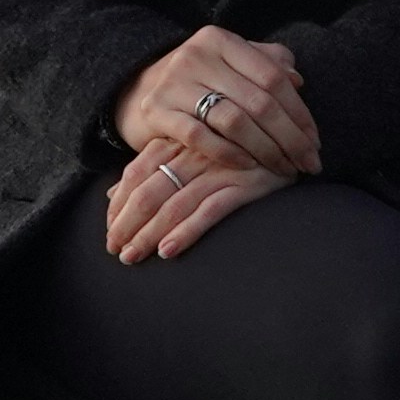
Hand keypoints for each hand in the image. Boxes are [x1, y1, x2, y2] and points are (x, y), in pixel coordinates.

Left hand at [103, 140, 297, 264]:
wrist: (291, 142)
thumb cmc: (233, 153)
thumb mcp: (189, 153)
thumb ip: (152, 170)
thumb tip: (111, 195)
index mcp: (178, 142)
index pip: (136, 173)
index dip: (119, 204)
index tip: (108, 230)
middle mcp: (196, 153)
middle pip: (149, 190)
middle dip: (127, 223)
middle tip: (115, 250)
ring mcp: (222, 168)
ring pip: (175, 203)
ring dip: (149, 233)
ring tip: (133, 257)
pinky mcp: (248, 184)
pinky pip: (211, 210)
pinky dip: (188, 231)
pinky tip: (169, 251)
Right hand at [115, 28, 316, 181]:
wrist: (134, 90)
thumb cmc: (195, 81)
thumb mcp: (227, 62)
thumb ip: (264, 63)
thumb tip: (297, 80)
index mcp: (219, 39)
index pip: (273, 77)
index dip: (300, 113)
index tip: (315, 141)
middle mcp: (196, 55)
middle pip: (258, 102)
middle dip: (290, 138)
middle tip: (308, 163)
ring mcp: (173, 83)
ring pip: (234, 121)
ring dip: (266, 150)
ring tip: (283, 169)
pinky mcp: (156, 110)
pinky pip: (201, 138)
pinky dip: (229, 154)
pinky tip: (247, 166)